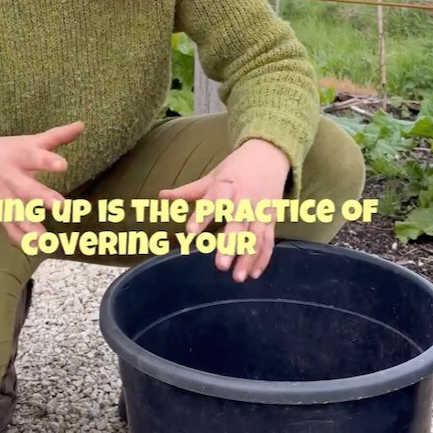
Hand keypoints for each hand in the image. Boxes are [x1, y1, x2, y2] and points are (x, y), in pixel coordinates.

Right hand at [0, 121, 78, 245]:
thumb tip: (82, 124)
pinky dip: (20, 239)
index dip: (48, 161)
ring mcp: (4, 197)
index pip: (35, 157)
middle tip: (62, 207)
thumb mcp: (29, 141)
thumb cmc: (5, 151)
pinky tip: (34, 248)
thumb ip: (57, 136)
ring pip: (16, 213)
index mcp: (20, 157)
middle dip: (42, 198)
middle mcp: (12, 179)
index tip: (63, 165)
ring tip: (46, 239)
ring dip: (30, 226)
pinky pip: (9, 228)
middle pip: (27, 189)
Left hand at [159, 139, 290, 281]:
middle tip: (220, 266)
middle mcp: (245, 199)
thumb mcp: (212, 177)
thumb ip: (189, 192)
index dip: (202, 216)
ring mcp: (260, 210)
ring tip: (238, 277)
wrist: (270, 154)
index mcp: (227, 186)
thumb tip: (160, 196)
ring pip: (256, 236)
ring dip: (249, 257)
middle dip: (231, 244)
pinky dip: (263, 257)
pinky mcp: (271, 217)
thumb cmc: (236, 168)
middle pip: (239, 223)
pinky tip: (254, 274)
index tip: (190, 232)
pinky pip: (268, 240)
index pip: (214, 201)